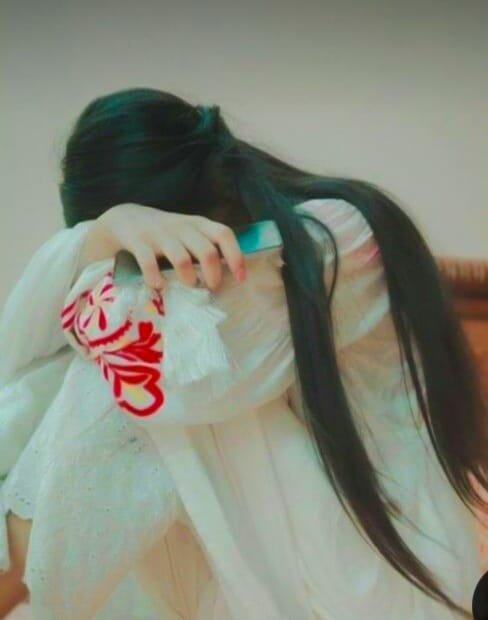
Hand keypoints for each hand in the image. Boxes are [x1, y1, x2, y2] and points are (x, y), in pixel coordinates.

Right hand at [79, 204, 246, 290]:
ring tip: (188, 287)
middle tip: (211, 288)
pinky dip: (156, 279)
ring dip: (188, 279)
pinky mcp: (138, 242)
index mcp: (197, 224)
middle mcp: (181, 227)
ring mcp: (159, 234)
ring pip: (181, 259)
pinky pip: (149, 264)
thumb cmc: (164, 233)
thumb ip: (205, 247)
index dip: (236, 256)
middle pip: (207, 251)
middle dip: (213, 275)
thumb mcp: (188, 233)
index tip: (240, 277)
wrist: (124, 219)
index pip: (223, 234)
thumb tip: (229, 276)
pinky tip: (158, 286)